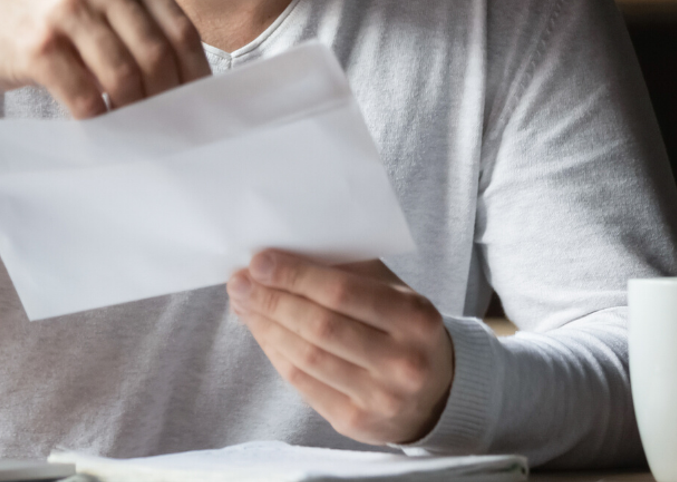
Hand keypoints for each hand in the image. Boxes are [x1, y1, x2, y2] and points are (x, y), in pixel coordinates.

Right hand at [0, 0, 210, 117]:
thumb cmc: (42, 22)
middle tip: (167, 131)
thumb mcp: (95, 5)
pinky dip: (98, 120)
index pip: (181, 31)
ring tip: (135, 132)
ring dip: (133, 114)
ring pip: (124, 77)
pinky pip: (83, 95)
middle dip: (166, 101)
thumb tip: (185, 89)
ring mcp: (66, 11)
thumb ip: (139, 29)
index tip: (197, 109)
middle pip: (157, 56)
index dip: (195, 77)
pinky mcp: (37, 45)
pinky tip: (99, 130)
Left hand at [227, 250, 453, 444]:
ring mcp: (380, 397)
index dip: (294, 276)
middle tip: (240, 282)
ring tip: (244, 304)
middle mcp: (403, 361)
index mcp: (415, 317)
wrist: (437, 394)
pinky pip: (301, 383)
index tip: (259, 261)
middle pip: (319, 326)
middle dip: (271, 300)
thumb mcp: (392, 291)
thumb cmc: (403, 329)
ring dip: (265, 326)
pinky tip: (262, 332)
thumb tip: (283, 254)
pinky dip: (275, 353)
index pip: (342, 292)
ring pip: (306, 356)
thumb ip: (347, 269)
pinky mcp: (356, 422)